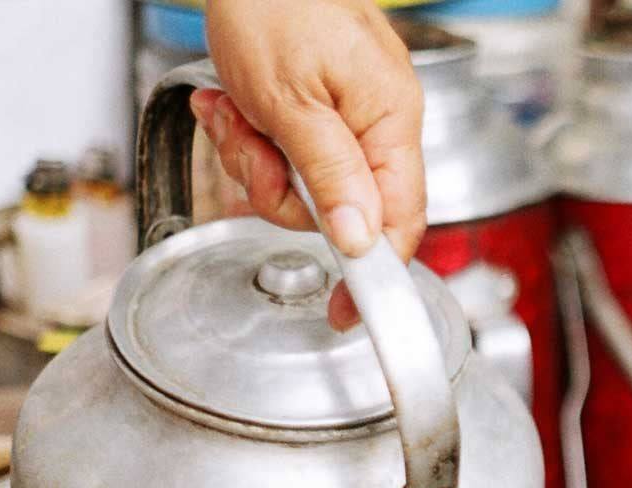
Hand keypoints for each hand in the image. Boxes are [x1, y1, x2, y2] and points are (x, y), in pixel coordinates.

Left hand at [195, 0, 425, 327]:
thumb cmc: (273, 4)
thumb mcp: (291, 101)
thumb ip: (330, 177)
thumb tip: (360, 243)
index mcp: (390, 122)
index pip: (399, 223)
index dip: (370, 274)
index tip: (341, 312)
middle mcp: (379, 123)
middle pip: (338, 210)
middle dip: (279, 188)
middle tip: (252, 145)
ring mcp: (348, 115)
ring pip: (302, 185)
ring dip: (255, 157)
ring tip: (235, 110)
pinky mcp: (318, 107)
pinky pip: (288, 152)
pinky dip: (252, 134)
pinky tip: (233, 102)